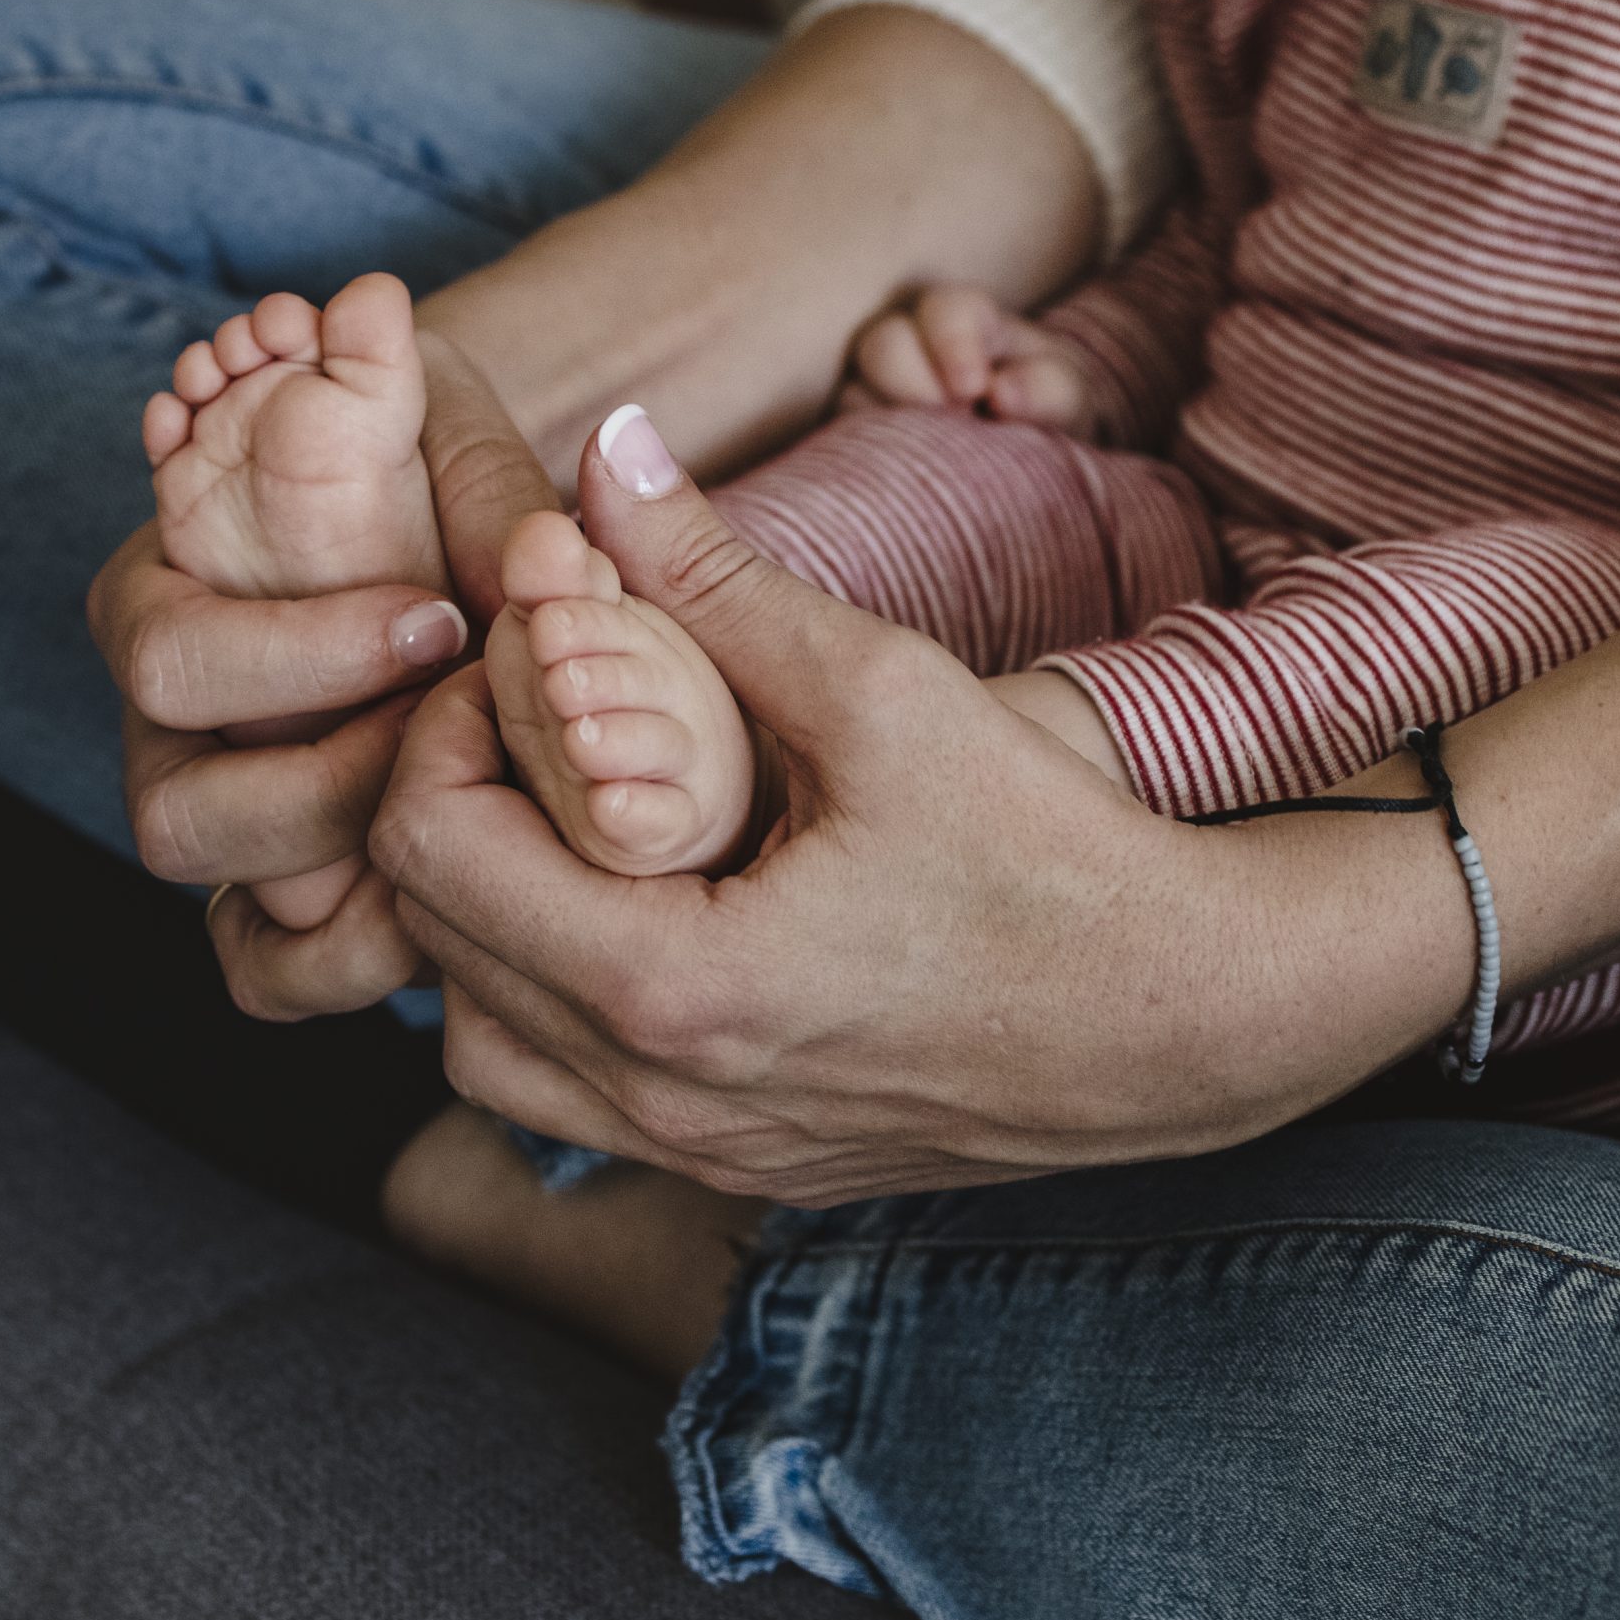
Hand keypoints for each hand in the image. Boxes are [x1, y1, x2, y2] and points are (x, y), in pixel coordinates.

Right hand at [88, 339, 561, 1018]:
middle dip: (333, 787)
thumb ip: (397, 394)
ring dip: (362, 886)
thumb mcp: (453, 456)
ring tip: (485, 825)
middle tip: (467, 745)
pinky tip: (464, 904)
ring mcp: (224, 840)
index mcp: (166, 611)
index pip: (169, 654)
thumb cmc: (455, 510)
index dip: (303, 653)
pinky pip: (277, 979)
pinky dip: (365, 961)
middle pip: (177, 816)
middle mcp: (170, 739)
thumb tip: (374, 307)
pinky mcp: (281, 921)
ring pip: (233, 916)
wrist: (503, 607)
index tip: (444, 621)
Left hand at [372, 414, 1302, 1204]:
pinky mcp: (746, 1170)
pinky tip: (653, 914)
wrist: (1191, 1015)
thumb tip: (605, 449)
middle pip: (430, 948)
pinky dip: (565, 1004)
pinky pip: (579, 1098)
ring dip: (496, 927)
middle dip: (459, 810)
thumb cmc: (1057, 851)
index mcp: (668, 986)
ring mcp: (700, 1153)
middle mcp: (658, 1099)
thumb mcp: (882, 691)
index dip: (446, 724)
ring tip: (583, 827)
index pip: (428, 845)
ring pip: (483, 1048)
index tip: (526, 664)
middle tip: (543, 726)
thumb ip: (713, 577)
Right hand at [840, 284, 1097, 440]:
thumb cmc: (1044, 409)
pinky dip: (871, 455)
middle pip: (884, 343)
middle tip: (952, 425)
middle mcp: (912, 343)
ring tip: (931, 458)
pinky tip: (906, 478)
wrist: (1027, 449)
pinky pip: (844, 438)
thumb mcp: (1067, 398)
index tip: (975, 390)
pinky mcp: (859, 431)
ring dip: (889, 425)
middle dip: (912, 384)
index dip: (954, 344)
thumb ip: (1049, 390)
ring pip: (853, 392)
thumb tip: (1002, 396)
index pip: (947, 310)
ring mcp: (877, 387)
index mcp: (967, 322)